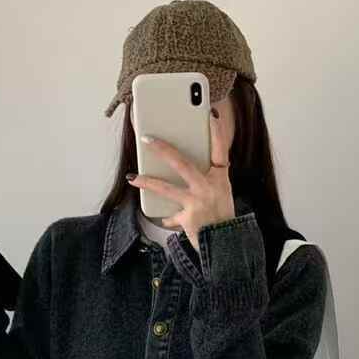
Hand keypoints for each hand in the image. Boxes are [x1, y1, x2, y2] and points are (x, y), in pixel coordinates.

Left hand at [126, 107, 234, 250]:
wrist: (226, 244)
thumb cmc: (222, 217)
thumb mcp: (221, 193)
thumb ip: (205, 180)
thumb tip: (182, 165)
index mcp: (221, 178)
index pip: (220, 150)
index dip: (217, 132)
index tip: (210, 114)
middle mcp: (209, 188)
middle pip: (182, 163)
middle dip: (163, 149)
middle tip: (147, 139)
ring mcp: (197, 203)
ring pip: (167, 188)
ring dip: (148, 182)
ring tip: (133, 177)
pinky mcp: (187, 219)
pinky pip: (171, 215)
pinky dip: (167, 216)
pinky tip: (160, 215)